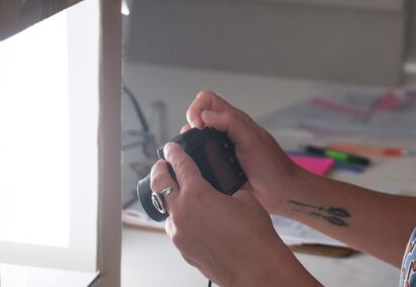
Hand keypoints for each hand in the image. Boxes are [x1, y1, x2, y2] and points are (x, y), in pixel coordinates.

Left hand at [151, 143, 299, 285]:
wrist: (255, 267)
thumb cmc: (253, 235)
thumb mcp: (243, 198)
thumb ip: (225, 188)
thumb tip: (219, 189)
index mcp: (197, 193)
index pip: (179, 164)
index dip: (174, 152)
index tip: (172, 148)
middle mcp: (182, 212)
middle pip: (160, 183)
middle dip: (160, 169)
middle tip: (163, 164)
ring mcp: (179, 233)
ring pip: (166, 208)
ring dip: (170, 197)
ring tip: (181, 193)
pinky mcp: (182, 248)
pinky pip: (175, 227)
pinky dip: (180, 218)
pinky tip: (195, 218)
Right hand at [183, 91, 300, 213]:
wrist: (279, 192)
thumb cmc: (272, 165)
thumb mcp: (253, 139)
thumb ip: (231, 123)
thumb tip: (206, 115)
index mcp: (234, 120)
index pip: (207, 101)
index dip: (198, 108)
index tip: (198, 124)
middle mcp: (224, 133)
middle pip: (196, 119)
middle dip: (190, 127)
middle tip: (194, 140)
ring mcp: (218, 151)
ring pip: (194, 141)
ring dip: (190, 147)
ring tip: (194, 157)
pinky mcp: (215, 169)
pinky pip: (197, 162)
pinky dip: (193, 164)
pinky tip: (198, 171)